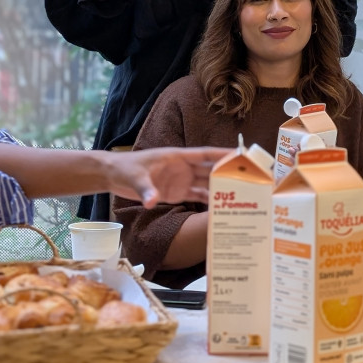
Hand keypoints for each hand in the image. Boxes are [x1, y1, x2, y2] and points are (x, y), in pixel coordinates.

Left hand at [107, 146, 230, 208]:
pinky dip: (209, 201)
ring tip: (240, 195)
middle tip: (248, 179)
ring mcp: (181, 181)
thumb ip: (145, 189)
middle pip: (210, 169)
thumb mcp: (134, 177)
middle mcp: (183, 168)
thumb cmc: (125, 168)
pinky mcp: (176, 193)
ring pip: (206, 183)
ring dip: (221, 188)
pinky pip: (197, 196)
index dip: (223, 154)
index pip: (205, 154)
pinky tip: (221, 207)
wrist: (113, 176)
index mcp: (177, 157)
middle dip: (228, 172)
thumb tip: (151, 201)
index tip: (240, 154)